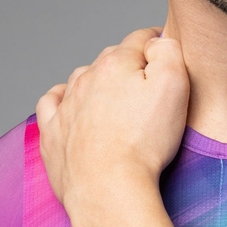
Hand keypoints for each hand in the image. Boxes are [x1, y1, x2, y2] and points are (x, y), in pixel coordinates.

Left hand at [36, 28, 189, 211]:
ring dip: (99, 82)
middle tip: (151, 85)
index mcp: (116, 64)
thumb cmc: (145, 142)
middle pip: (112, 59)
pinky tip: (74, 106)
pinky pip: (52, 104)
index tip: (167, 52)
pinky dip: (63, 99)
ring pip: (82, 79)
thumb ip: (168, 52)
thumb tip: (158, 40)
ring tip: (118, 99)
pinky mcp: (54, 133)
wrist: (109, 187)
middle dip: (131, 65)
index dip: (158, 42)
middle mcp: (86, 79)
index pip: (141, 39)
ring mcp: (66, 106)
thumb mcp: (174, 86)